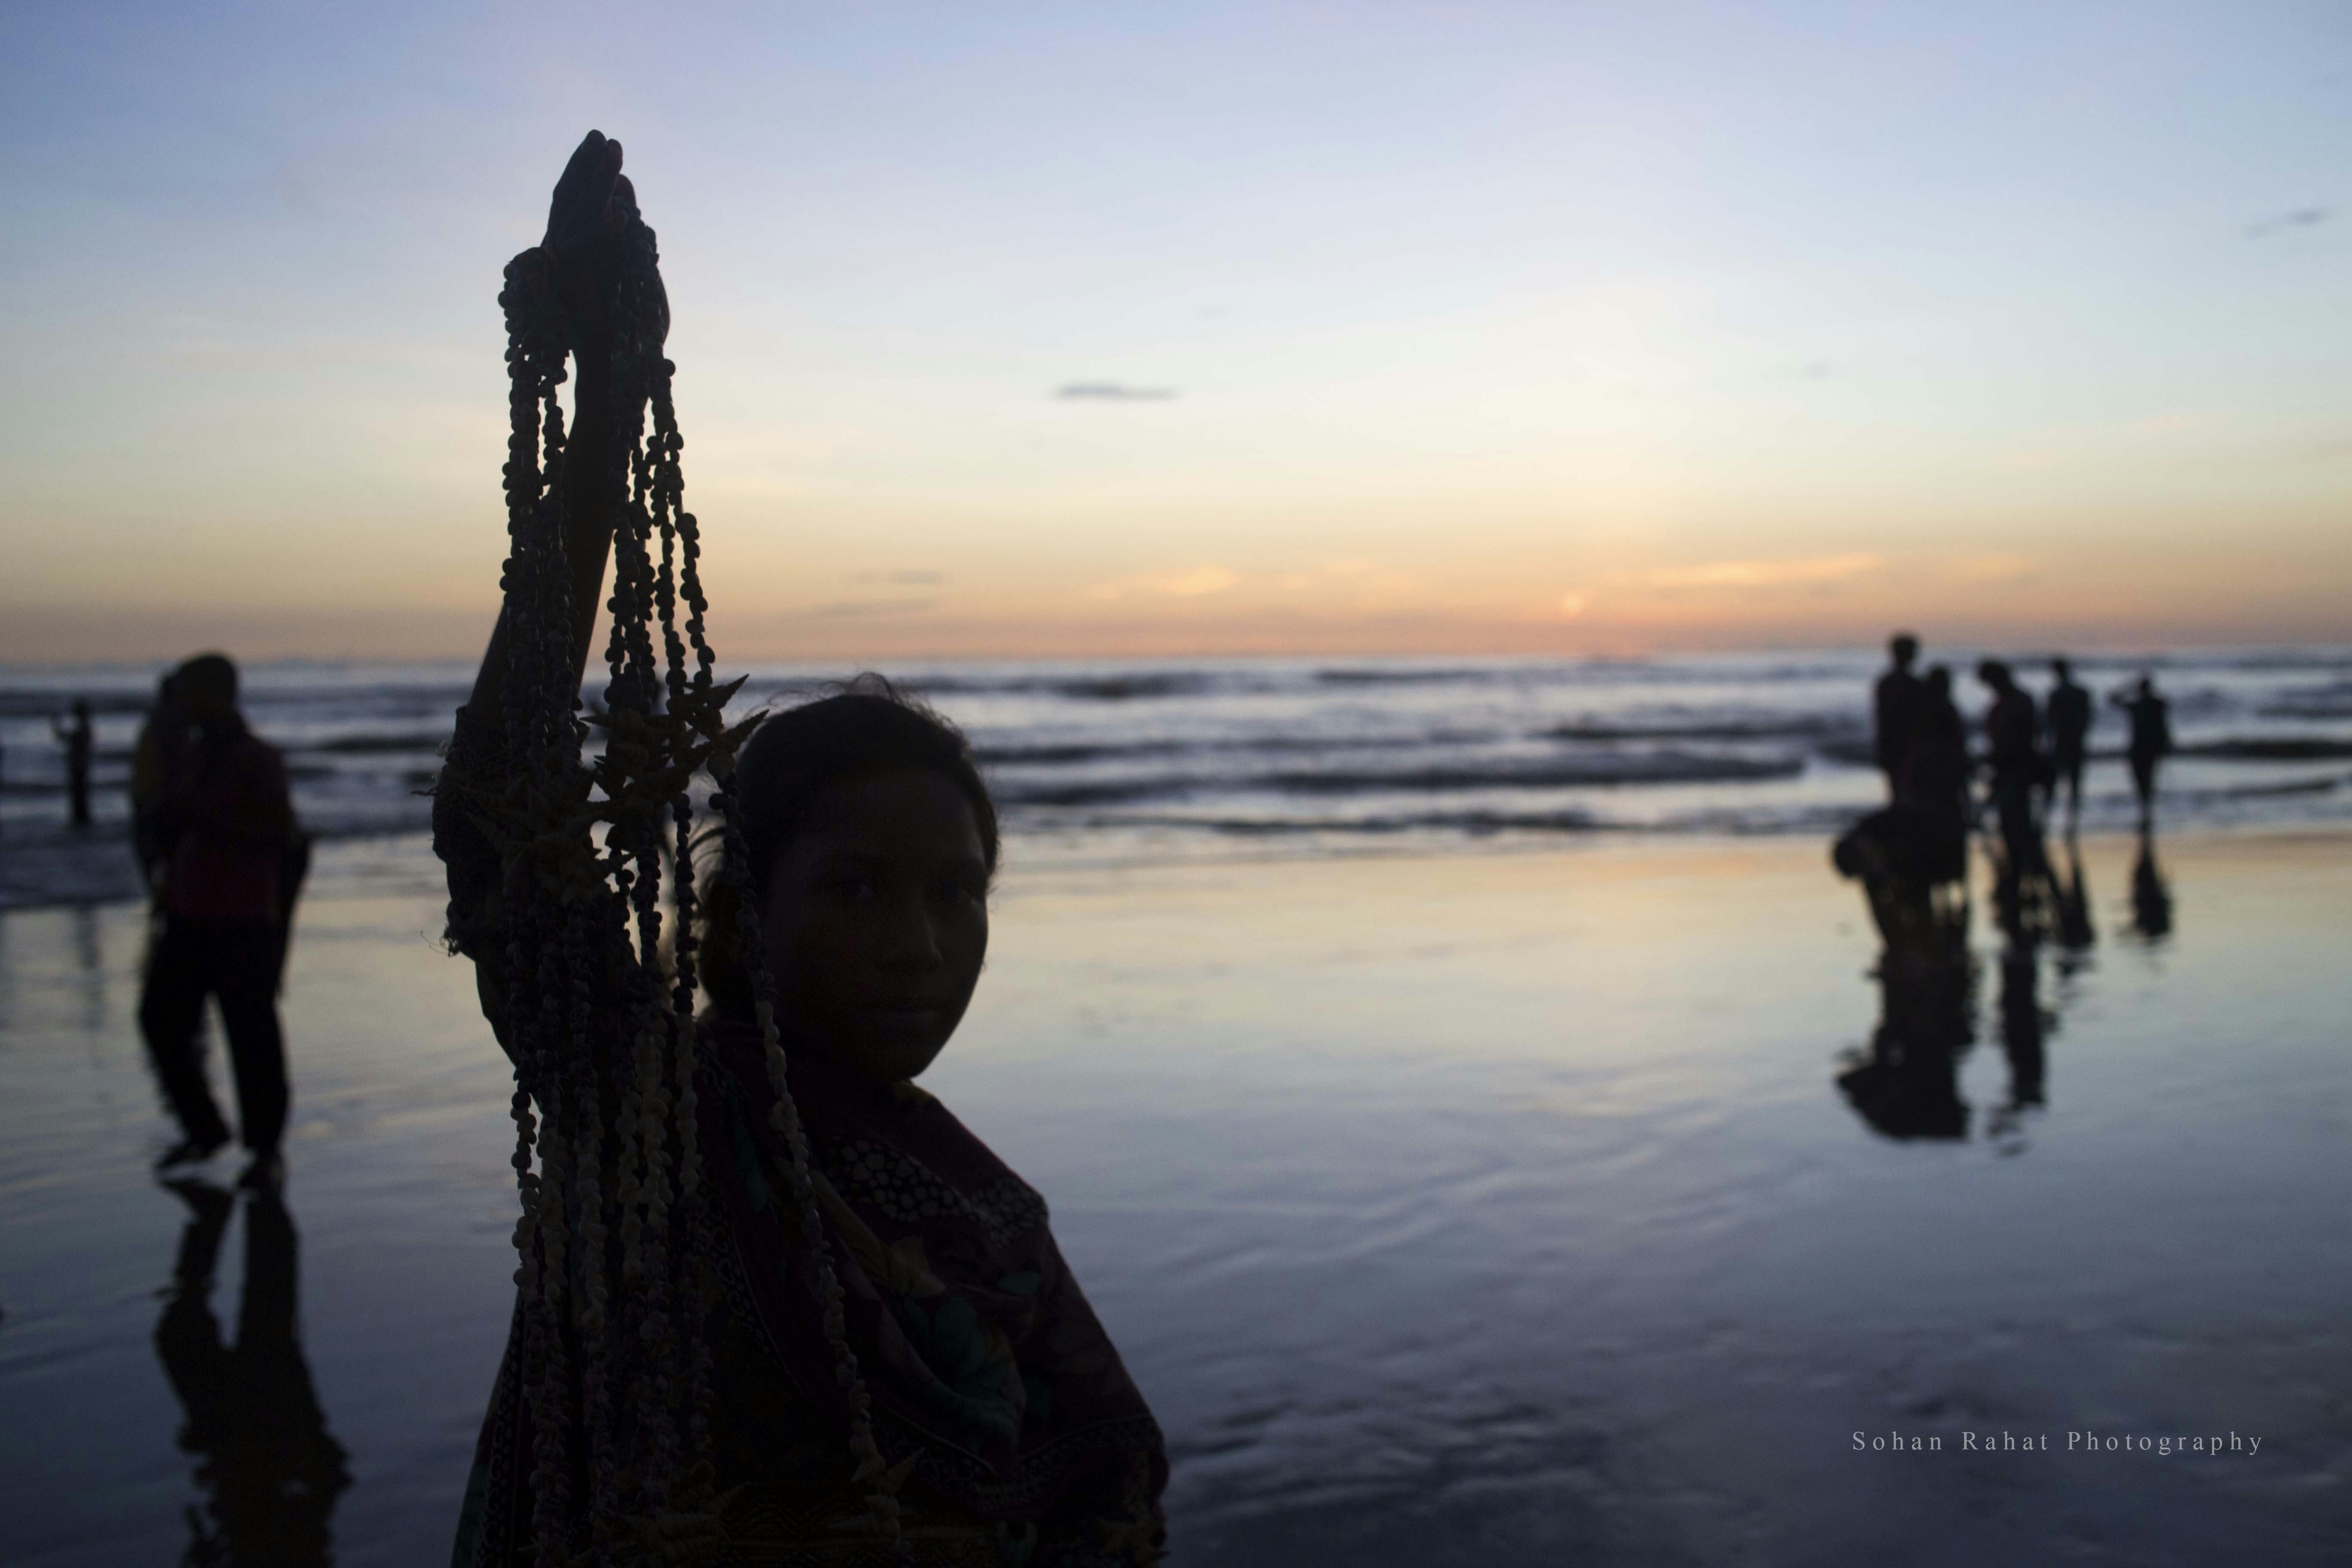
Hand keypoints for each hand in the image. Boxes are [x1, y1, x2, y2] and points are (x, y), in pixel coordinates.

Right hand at [540, 130, 656, 352]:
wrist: (617, 365)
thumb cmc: (628, 322)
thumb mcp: (632, 265)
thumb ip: (625, 229)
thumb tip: (626, 192)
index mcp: (572, 245)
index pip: (575, 196)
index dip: (587, 167)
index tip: (605, 141)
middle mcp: (560, 251)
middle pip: (570, 197)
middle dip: (588, 165)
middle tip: (606, 136)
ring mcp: (561, 266)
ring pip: (577, 215)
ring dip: (597, 183)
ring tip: (615, 156)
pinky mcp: (571, 284)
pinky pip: (585, 251)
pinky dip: (602, 231)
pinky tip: (621, 212)